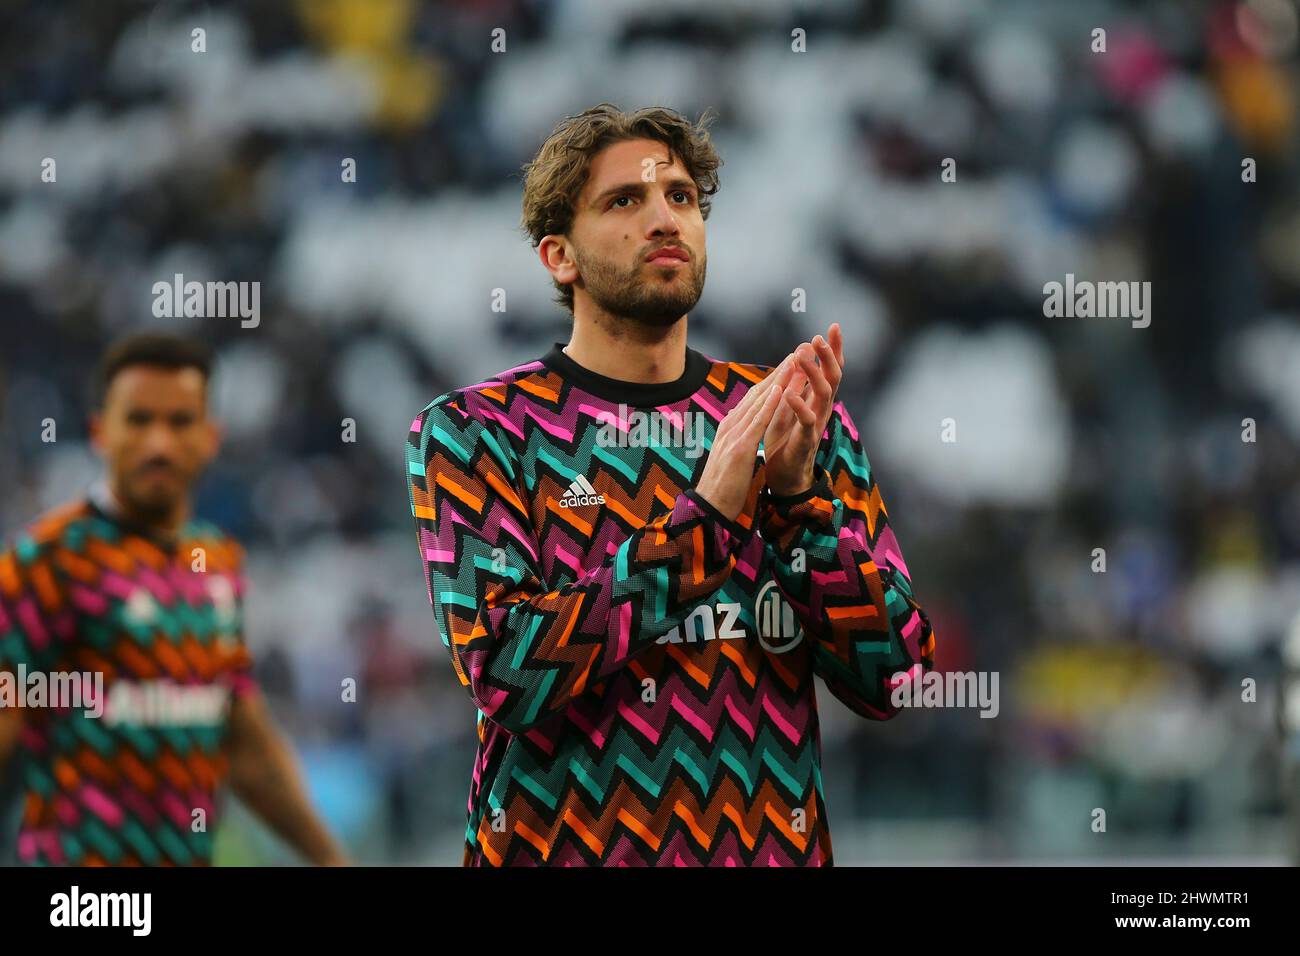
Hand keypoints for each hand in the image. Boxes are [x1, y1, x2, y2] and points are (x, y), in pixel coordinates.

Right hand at [694, 352, 798, 520]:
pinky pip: (757, 422)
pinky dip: (769, 404)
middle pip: (758, 393)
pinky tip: (781, 389)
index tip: (790, 365)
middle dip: (780, 372)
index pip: (755, 399)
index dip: (773, 380)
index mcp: (730, 429)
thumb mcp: (732, 457)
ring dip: (778, 379)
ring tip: (796, 360)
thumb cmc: (722, 488)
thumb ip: (737, 439)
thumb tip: (743, 428)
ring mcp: (733, 436)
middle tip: (798, 351)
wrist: (709, 509)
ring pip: (759, 401)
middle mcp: (731, 426)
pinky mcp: (739, 449)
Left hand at [762, 323, 843, 496]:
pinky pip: (806, 421)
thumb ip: (797, 383)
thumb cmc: (784, 440)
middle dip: (827, 356)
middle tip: (818, 338)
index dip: (834, 349)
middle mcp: (822, 409)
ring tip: (801, 355)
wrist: (783, 477)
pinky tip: (789, 393)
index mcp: (817, 399)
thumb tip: (799, 354)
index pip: (830, 369)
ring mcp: (816, 425)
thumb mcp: (789, 406)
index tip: (833, 326)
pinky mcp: (805, 441)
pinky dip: (799, 406)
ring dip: (813, 373)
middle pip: (833, 378)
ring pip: (823, 395)